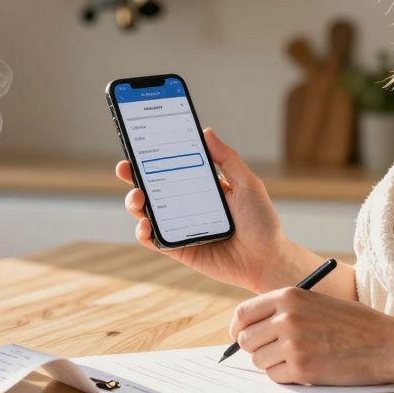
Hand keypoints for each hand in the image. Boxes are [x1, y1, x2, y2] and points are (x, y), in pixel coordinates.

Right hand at [116, 129, 287, 291]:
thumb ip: (228, 160)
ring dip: (135, 203)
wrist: (268, 260)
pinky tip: (145, 225)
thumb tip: (206, 132)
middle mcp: (187, 205)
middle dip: (134, 176)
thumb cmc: (262, 222)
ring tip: (137, 197)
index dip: (153, 156)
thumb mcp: (248, 185)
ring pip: (147, 213)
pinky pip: (155, 240)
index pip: (172, 167)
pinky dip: (144, 233)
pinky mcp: (179, 249)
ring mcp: (181, 227)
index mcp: (202, 187)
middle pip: (153, 188)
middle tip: (125, 168)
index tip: (139, 143)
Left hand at [228, 287, 393, 385]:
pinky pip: (275, 377)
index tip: (240, 337)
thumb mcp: (317, 302)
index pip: (243, 313)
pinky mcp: (301, 369)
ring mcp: (292, 344)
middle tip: (273, 352)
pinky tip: (308, 368)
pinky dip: (286, 377)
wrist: (387, 343)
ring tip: (299, 357)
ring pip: (259, 361)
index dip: (238, 329)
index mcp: (289, 296)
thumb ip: (284, 310)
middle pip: (246, 340)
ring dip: (273, 364)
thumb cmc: (354, 324)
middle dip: (256, 349)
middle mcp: (286, 317)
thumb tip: (249, 330)